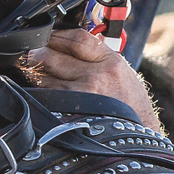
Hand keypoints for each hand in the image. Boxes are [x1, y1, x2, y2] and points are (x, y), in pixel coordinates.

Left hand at [28, 27, 161, 130]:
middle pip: (54, 55)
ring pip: (45, 76)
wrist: (140, 140)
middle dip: (39, 52)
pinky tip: (39, 90)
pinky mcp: (69, 114)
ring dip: (36, 73)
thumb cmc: (132, 106)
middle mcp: (96, 76)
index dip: (57, 34)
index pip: (77, 38)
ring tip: (35, 72)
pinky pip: (45, 96)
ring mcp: (81, 96)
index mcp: (111, 62)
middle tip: (33, 52)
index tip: (48, 33)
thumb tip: (73, 43)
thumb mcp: (124, 73)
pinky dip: (39, 91)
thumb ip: (99, 56)